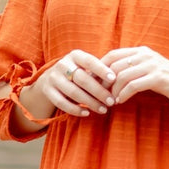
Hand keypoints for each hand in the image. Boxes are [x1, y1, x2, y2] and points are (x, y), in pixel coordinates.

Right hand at [0, 49, 115, 119]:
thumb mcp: (85, 67)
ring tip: (103, 110)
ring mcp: (53, 77)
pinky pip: (62, 102)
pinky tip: (87, 113)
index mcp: (75, 55)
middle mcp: (62, 64)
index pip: (90, 61)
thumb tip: (121, 80)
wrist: (50, 78)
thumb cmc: (78, 73)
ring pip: (73, 92)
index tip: (114, 79)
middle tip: (112, 101)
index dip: (102, 69)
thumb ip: (99, 72)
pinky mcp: (48, 91)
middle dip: (99, 91)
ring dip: (90, 102)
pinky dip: (75, 109)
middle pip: (82, 79)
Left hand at [102, 46, 168, 107]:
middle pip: (114, 65)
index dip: (100, 68)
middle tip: (100, 94)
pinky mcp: (158, 78)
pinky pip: (133, 86)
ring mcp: (152, 65)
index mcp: (142, 51)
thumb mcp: (150, 70)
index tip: (94, 81)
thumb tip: (111, 75)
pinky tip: (121, 101)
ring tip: (111, 100)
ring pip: (122, 76)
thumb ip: (134, 68)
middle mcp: (146, 55)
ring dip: (113, 90)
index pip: (113, 54)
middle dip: (104, 81)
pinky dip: (124, 94)